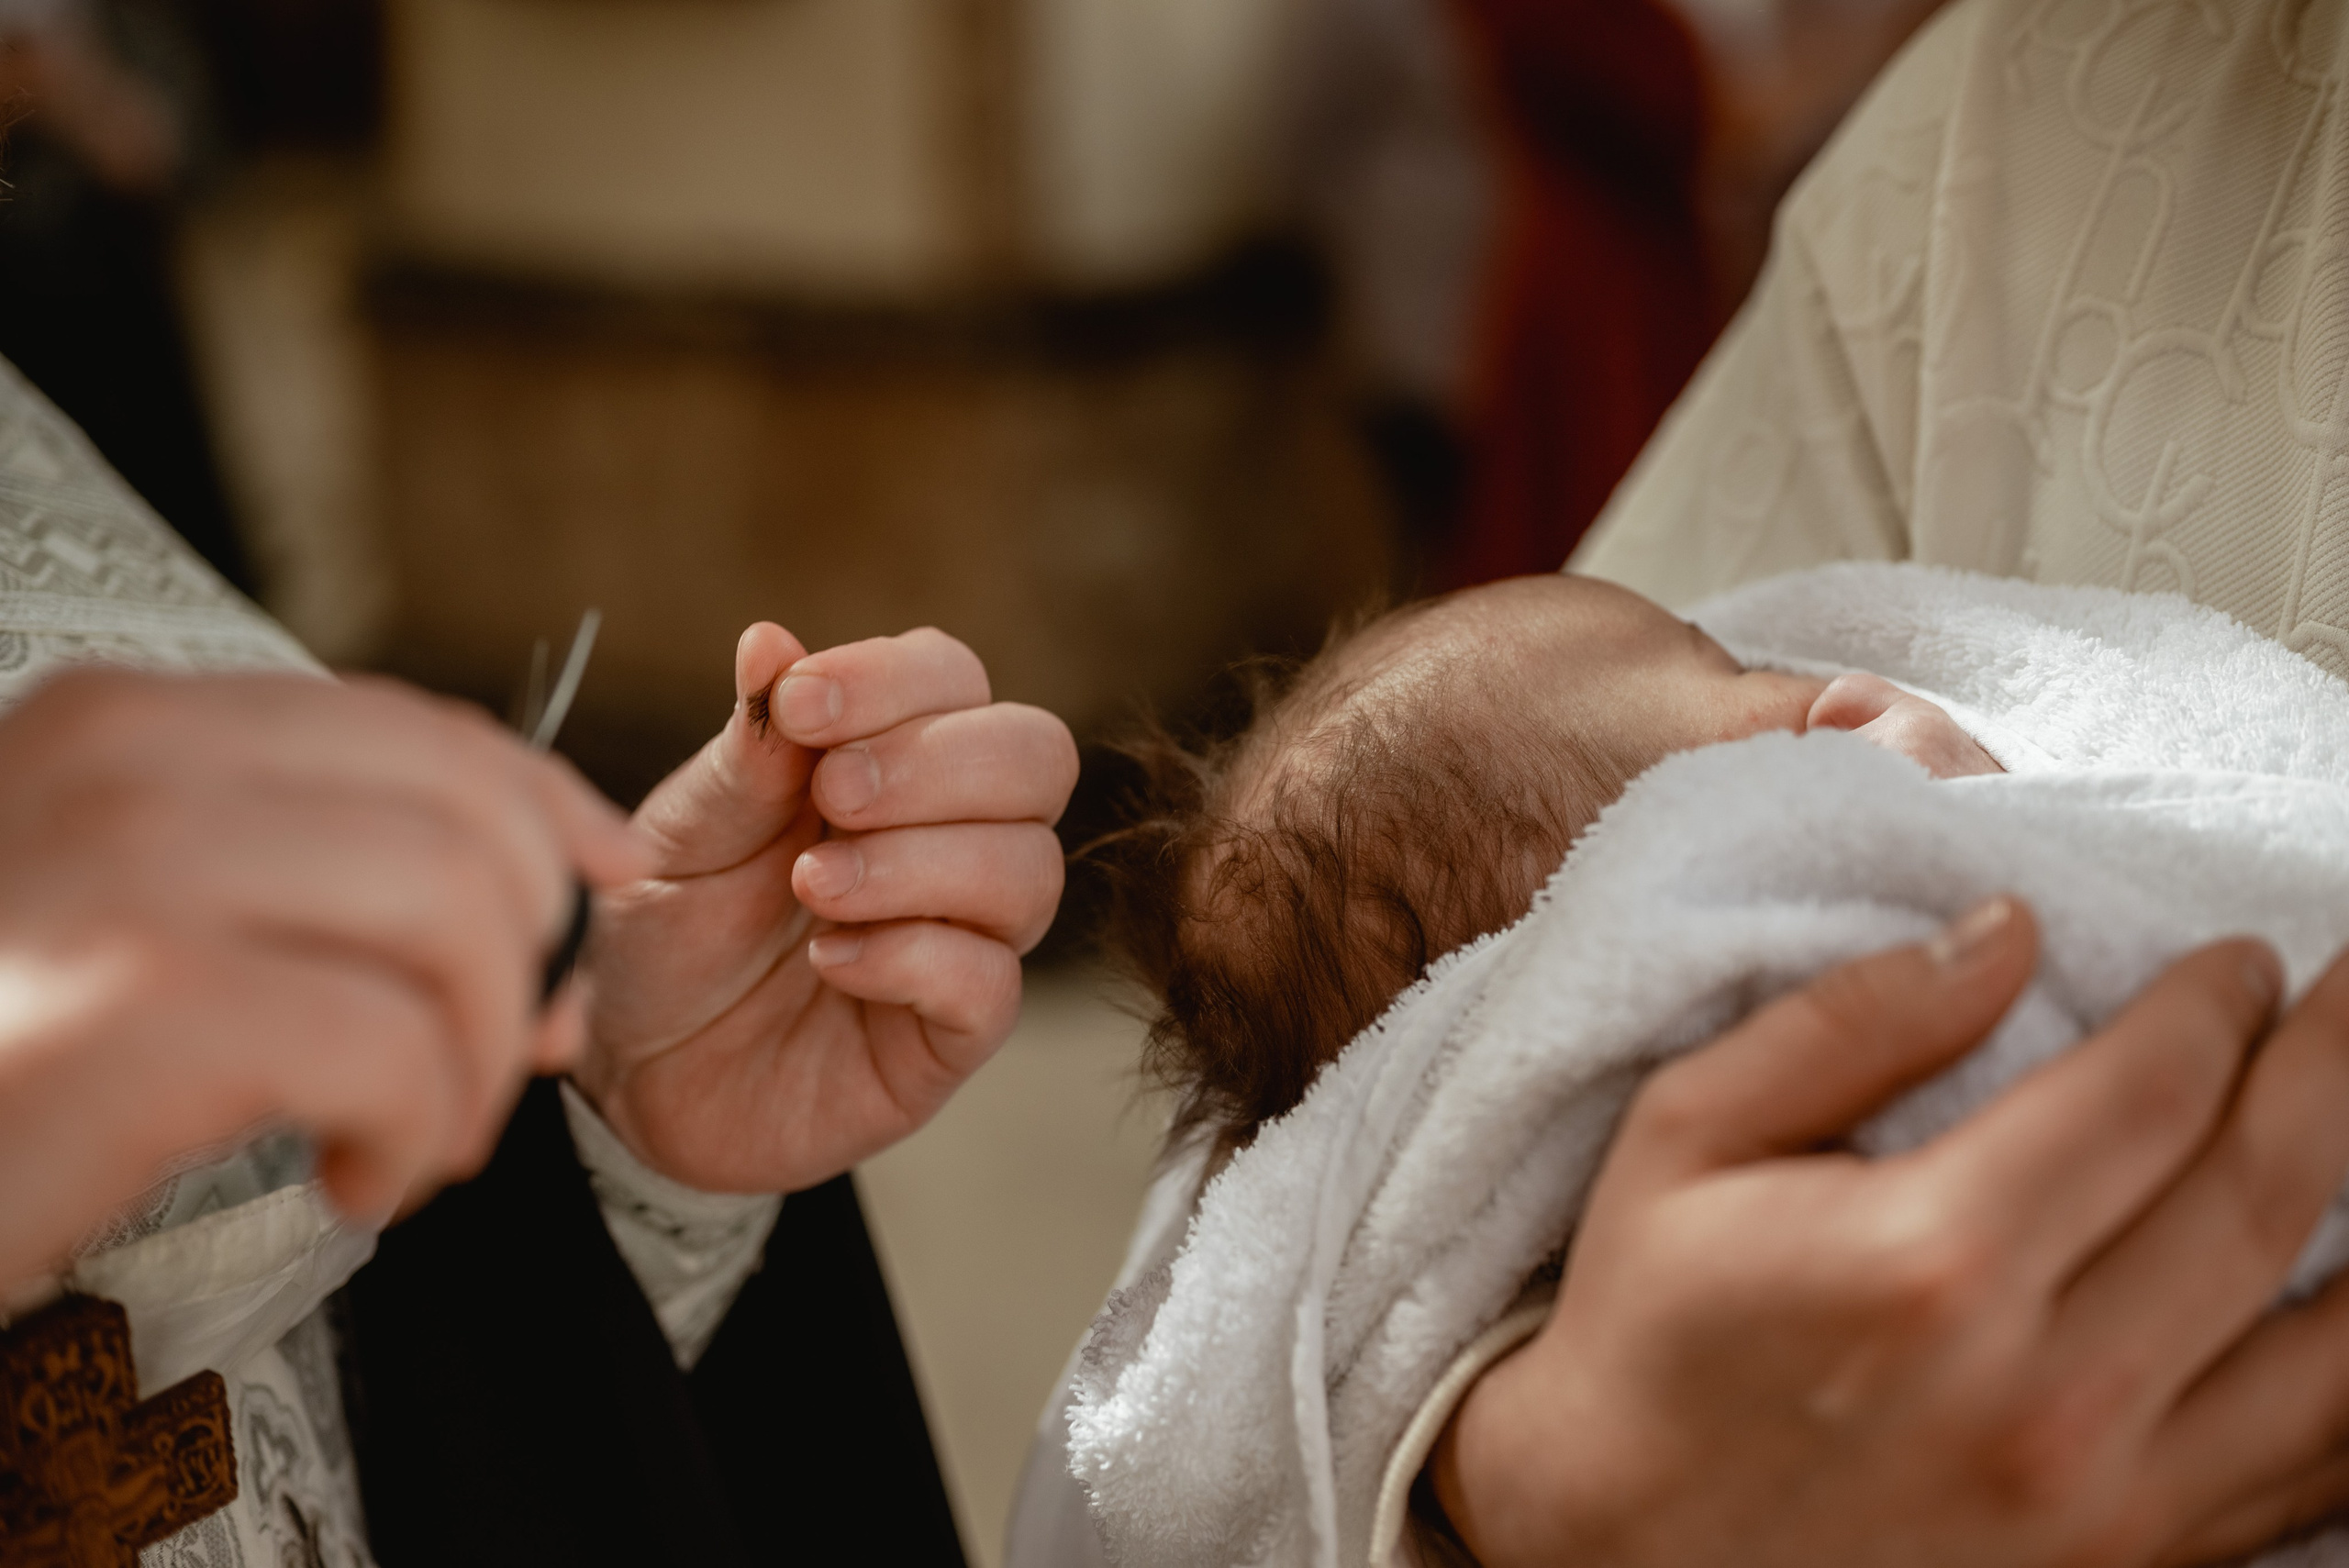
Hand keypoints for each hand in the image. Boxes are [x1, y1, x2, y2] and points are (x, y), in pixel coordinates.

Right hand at [0, 668, 649, 1292]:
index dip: (548, 821)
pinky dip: (413, 1132)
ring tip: (415, 1139)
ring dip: (477, 1058)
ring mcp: (122, 874)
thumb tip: (544, 891)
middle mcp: (123, 761)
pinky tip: (355, 1183)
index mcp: (128, 721)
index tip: (589, 912)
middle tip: (494, 1069)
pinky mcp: (130, 1010)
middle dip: (531, 953)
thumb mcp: (126, 907)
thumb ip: (299, 865)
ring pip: (457, 921)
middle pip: (468, 819)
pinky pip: (391, 1047)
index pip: (423, 729)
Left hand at [574, 623, 1077, 1192]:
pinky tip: (832, 958)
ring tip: (812, 888)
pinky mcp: (948, 1036)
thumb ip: (745, 756)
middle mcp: (949, 837)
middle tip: (832, 798)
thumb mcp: (681, 833)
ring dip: (918, 863)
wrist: (626, 1072)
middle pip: (1037, 757)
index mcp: (888, 758)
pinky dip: (914, 958)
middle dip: (937, 765)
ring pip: (1029, 869)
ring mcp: (961, 937)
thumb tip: (771, 641)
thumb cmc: (664, 933)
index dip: (895, 680)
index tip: (800, 707)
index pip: (955, 679)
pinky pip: (991, 984)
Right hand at [1438, 898, 2348, 1567]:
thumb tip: (2006, 930)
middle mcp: (2047, 1389)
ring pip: (2339, 1346)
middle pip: (2265, 1191)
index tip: (2236, 958)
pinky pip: (2314, 1470)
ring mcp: (2108, 1503)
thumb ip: (1847, 1023)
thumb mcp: (1684, 1135)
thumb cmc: (1650, 1327)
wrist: (1621, 1552)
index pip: (2149, 1093)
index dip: (2219, 1005)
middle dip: (2335, 1063)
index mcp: (1932, 1257)